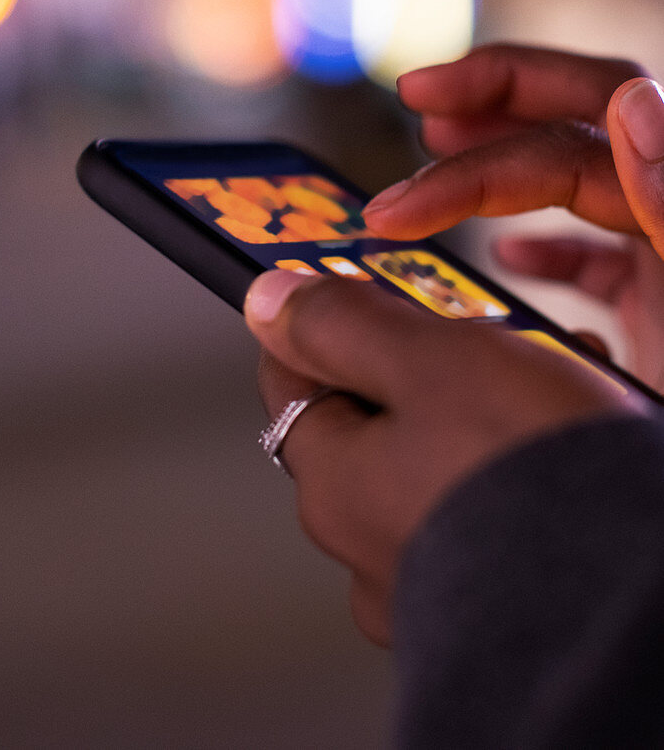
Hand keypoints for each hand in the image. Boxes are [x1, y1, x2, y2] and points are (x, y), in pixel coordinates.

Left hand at [245, 271, 643, 647]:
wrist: (631, 600)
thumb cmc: (529, 476)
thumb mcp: (429, 362)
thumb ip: (342, 326)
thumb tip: (268, 302)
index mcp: (333, 485)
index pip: (290, 382)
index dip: (323, 326)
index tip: (358, 295)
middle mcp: (365, 545)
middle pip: (373, 420)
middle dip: (425, 364)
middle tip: (480, 334)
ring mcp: (427, 579)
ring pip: (438, 457)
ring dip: (481, 406)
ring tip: (545, 375)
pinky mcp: (487, 596)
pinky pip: (483, 503)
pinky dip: (512, 460)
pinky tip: (560, 436)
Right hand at [363, 44, 663, 389]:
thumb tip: (633, 101)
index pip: (565, 153)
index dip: (470, 172)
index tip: (390, 213)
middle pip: (583, 121)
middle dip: (500, 98)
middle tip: (422, 96)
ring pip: (583, 176)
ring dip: (512, 154)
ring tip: (445, 142)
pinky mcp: (661, 310)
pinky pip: (599, 250)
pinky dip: (548, 240)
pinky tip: (510, 256)